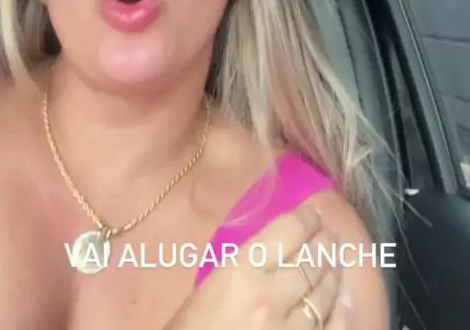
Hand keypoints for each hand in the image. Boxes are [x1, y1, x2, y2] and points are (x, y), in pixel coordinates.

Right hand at [166, 198, 341, 328]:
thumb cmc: (192, 327)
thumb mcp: (213, 283)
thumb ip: (247, 263)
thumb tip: (278, 248)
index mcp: (242, 269)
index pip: (289, 230)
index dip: (307, 218)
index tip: (313, 215)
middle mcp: (270, 294)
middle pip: (314, 258)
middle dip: (326, 242)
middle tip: (329, 235)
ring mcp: (289, 328)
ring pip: (326, 292)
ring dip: (333, 274)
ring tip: (335, 263)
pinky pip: (332, 328)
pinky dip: (340, 312)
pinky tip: (343, 300)